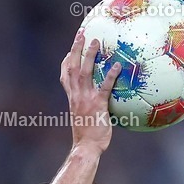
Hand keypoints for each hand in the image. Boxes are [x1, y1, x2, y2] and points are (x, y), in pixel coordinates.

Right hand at [60, 31, 121, 151]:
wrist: (86, 149)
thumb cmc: (87, 138)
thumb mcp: (83, 120)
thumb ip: (88, 108)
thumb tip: (98, 105)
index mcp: (72, 99)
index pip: (65, 76)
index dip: (66, 62)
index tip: (70, 50)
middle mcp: (76, 96)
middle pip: (73, 67)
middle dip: (76, 49)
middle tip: (81, 34)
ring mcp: (86, 100)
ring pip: (85, 72)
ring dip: (89, 55)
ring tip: (96, 41)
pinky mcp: (97, 105)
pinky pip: (104, 87)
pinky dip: (110, 76)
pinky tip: (118, 66)